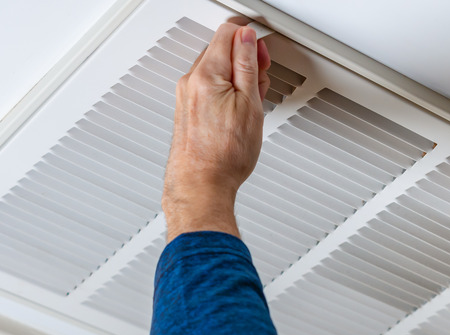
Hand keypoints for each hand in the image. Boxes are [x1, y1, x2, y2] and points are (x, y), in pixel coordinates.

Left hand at [162, 23, 270, 241]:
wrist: (202, 186)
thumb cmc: (224, 156)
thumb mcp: (249, 104)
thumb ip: (247, 65)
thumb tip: (247, 39)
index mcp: (206, 74)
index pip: (228, 33)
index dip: (251, 39)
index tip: (262, 54)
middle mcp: (191, 82)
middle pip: (220, 50)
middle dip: (245, 59)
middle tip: (260, 81)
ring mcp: (186, 97)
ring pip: (216, 70)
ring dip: (237, 78)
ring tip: (251, 103)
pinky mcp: (187, 111)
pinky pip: (209, 89)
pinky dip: (226, 93)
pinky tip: (237, 113)